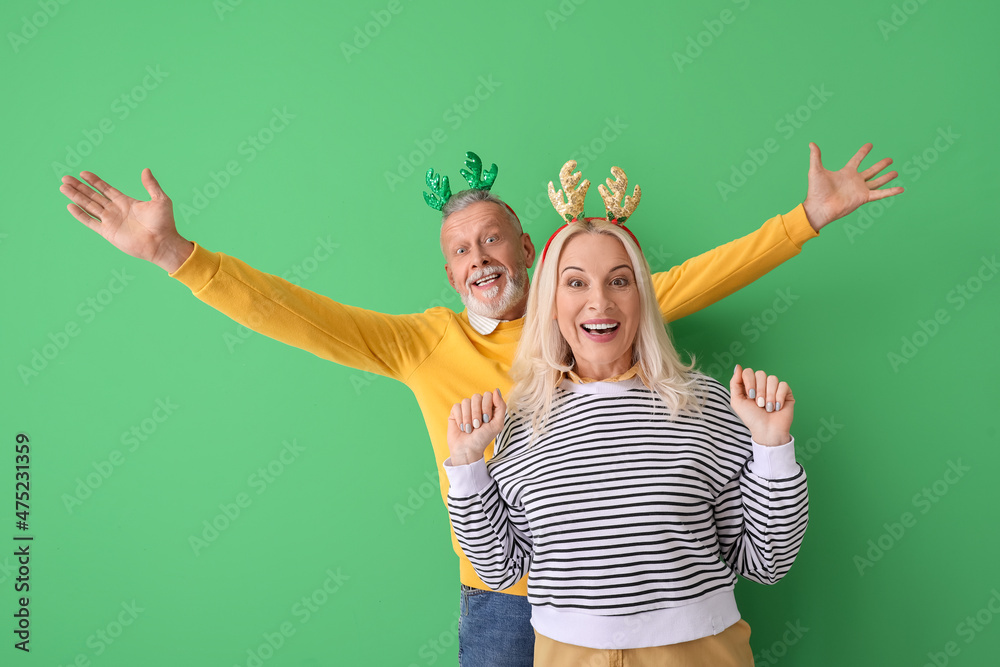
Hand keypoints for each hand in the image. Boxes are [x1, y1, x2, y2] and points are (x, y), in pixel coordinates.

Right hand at [59, 169, 192, 271]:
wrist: (162, 243)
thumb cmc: (164, 223)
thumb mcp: (160, 200)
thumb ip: (151, 185)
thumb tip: (146, 170)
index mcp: (126, 202)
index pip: (106, 189)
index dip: (94, 181)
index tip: (83, 173)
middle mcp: (116, 210)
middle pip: (93, 195)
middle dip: (79, 187)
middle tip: (65, 178)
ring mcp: (111, 221)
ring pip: (89, 205)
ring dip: (76, 197)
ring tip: (63, 187)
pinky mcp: (108, 232)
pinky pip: (90, 222)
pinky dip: (80, 214)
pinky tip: (70, 206)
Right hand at [447, 389, 506, 465]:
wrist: (467, 450)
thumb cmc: (483, 438)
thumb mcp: (497, 424)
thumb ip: (501, 406)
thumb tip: (496, 390)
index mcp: (489, 407)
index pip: (488, 395)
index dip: (486, 406)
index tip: (486, 420)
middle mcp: (478, 406)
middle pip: (476, 396)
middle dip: (477, 413)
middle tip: (477, 425)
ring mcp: (466, 408)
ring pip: (466, 401)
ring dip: (468, 418)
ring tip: (469, 429)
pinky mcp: (455, 412)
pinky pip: (457, 407)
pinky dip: (460, 418)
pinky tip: (462, 427)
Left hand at [730, 365, 793, 446]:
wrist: (767, 430)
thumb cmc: (752, 418)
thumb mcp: (737, 401)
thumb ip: (735, 383)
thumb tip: (738, 366)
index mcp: (750, 385)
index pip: (748, 371)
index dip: (749, 382)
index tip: (750, 396)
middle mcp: (762, 384)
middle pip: (761, 374)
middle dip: (759, 391)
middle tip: (759, 404)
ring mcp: (774, 388)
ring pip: (772, 379)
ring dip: (769, 395)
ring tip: (768, 408)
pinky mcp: (786, 393)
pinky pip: (783, 385)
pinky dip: (779, 397)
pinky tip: (777, 407)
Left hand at [802, 142, 903, 230]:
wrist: (819, 207)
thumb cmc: (816, 191)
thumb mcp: (816, 170)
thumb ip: (816, 156)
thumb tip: (811, 143)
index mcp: (845, 173)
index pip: (857, 159)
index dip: (863, 152)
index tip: (870, 145)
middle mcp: (855, 181)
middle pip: (871, 171)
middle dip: (880, 165)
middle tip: (890, 159)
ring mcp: (860, 189)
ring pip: (877, 181)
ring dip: (886, 177)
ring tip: (896, 172)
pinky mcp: (864, 198)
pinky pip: (880, 194)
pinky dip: (891, 191)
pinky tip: (901, 189)